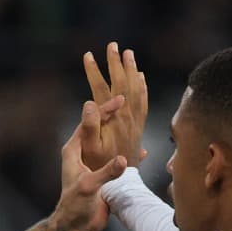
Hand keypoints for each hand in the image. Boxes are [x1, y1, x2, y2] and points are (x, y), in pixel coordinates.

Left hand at [53, 107, 127, 230]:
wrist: (77, 227)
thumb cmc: (75, 205)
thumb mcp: (90, 186)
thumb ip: (106, 171)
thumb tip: (124, 159)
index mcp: (74, 150)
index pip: (88, 123)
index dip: (103, 110)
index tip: (119, 100)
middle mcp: (83, 154)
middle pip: (99, 129)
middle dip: (115, 117)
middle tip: (130, 105)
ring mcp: (94, 164)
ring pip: (110, 143)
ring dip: (123, 135)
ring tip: (137, 125)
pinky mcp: (104, 175)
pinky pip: (118, 159)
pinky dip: (129, 154)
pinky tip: (142, 153)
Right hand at [81, 42, 147, 168]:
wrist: (122, 185)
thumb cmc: (100, 167)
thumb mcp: (89, 149)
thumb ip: (90, 125)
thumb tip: (88, 102)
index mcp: (112, 119)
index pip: (102, 88)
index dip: (94, 71)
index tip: (88, 55)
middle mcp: (126, 117)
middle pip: (122, 83)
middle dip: (116, 63)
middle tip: (113, 45)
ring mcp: (135, 122)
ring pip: (136, 89)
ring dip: (132, 70)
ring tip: (129, 54)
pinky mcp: (139, 128)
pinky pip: (144, 102)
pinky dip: (143, 87)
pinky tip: (142, 78)